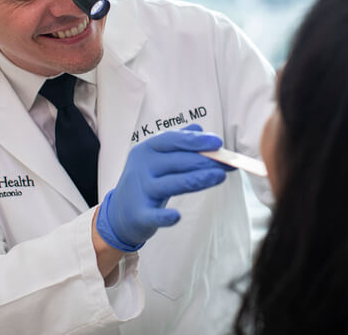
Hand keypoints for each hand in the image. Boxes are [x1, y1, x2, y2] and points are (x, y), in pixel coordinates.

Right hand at [95, 125, 229, 250]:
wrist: (120, 212)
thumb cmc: (146, 181)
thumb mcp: (157, 158)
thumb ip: (178, 143)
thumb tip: (200, 129)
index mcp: (146, 149)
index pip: (172, 140)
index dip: (195, 140)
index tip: (218, 142)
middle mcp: (142, 167)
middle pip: (177, 161)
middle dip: (204, 161)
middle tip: (227, 163)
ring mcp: (140, 191)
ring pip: (172, 184)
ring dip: (198, 180)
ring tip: (220, 177)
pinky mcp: (140, 214)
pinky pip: (155, 215)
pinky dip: (165, 217)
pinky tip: (177, 216)